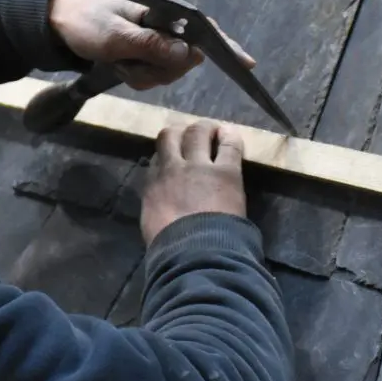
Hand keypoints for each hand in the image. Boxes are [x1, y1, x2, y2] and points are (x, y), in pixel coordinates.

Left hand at [48, 0, 254, 90]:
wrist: (52, 21)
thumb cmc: (83, 20)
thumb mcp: (114, 35)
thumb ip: (151, 45)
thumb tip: (187, 54)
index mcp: (165, 4)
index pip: (202, 27)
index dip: (223, 46)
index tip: (244, 63)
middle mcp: (167, 19)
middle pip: (185, 56)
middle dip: (160, 69)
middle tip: (131, 67)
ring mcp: (156, 36)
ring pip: (168, 68)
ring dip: (144, 74)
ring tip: (120, 64)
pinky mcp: (145, 49)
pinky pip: (153, 72)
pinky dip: (137, 75)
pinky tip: (120, 67)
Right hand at [141, 120, 246, 244]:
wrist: (195, 252)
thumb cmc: (171, 249)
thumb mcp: (151, 225)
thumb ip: (155, 207)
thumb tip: (161, 205)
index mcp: (153, 186)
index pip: (156, 159)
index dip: (166, 154)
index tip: (173, 157)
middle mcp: (172, 169)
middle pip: (171, 137)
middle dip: (180, 132)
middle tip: (190, 133)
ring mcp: (199, 167)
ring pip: (197, 133)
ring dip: (204, 128)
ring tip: (212, 128)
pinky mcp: (225, 171)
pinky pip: (228, 145)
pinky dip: (229, 136)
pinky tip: (230, 133)